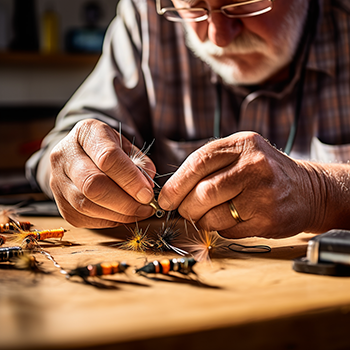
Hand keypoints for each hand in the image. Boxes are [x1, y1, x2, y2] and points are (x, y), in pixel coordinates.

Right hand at [49, 119, 155, 227]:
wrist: (79, 156)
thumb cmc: (108, 150)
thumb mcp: (127, 147)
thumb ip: (140, 164)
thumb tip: (147, 188)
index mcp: (86, 133)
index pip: (108, 157)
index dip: (130, 179)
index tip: (148, 193)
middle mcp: (65, 155)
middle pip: (93, 185)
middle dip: (125, 202)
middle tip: (146, 207)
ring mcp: (57, 180)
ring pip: (87, 205)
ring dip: (119, 214)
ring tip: (139, 212)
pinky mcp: (59, 203)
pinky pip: (85, 218)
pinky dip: (108, 220)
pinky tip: (123, 215)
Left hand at [158, 132, 324, 238]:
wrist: (307, 189)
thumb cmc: (263, 172)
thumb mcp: (240, 154)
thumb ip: (209, 166)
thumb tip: (172, 191)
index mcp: (242, 144)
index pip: (198, 163)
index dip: (176, 184)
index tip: (166, 199)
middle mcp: (255, 165)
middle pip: (203, 192)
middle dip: (186, 207)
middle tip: (185, 210)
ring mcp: (264, 194)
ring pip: (213, 216)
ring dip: (203, 220)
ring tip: (209, 215)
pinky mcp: (269, 219)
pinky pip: (228, 231)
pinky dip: (221, 229)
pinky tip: (232, 219)